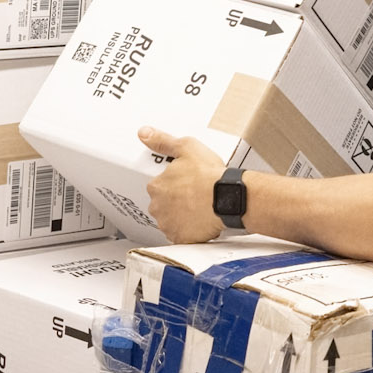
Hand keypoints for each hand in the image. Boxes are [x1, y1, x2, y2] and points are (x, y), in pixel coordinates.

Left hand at [138, 126, 228, 242]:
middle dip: (175, 201)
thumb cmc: (210, 176)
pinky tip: (200, 222)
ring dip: (181, 217)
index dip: (173, 184)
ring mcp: (169, 225)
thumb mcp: (186, 147)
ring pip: (171, 221)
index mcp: (157, 186)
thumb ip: (163, 141)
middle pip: (162, 205)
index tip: (186, 182)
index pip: (158, 186)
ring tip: (199, 208)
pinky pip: (181, 236)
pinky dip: (189, 231)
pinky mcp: (181, 238)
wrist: (228, 197)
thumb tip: (144, 133)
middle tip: (194, 195)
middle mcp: (158, 207)